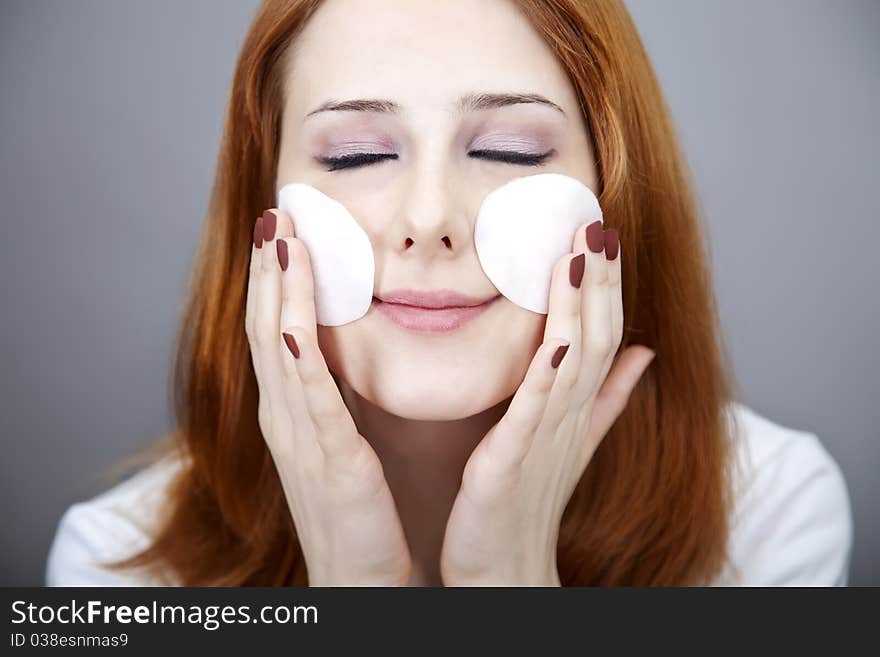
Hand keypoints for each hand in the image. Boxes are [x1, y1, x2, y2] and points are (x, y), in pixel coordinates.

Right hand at [245, 210, 411, 585]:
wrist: (360, 577)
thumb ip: (338, 396)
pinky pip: (309, 397)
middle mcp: (284, 416)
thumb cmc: (357, 510)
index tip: (284, 230)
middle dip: (270, 269)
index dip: (277, 279)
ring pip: (278, 349)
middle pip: (266, 326)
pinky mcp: (326, 460)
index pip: (275, 330)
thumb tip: (346, 350)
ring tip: (281, 238)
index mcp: (291, 411)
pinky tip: (295, 319)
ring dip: (278, 292)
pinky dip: (298, 352)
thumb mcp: (343, 440)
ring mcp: (298, 437)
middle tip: (274, 214)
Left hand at [440, 222, 654, 585]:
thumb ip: (606, 396)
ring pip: (575, 360)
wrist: (504, 567)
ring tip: (581, 253)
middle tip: (598, 223)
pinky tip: (556, 335)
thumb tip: (643, 352)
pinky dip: (549, 371)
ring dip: (580, 306)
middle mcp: (571, 414)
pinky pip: (537, 408)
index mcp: (577, 406)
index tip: (602, 232)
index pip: (601, 332)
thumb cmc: (529, 501)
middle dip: (600, 279)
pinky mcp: (515, 458)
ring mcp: (548, 436)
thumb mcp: (572, 439)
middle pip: (595, 335)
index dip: (606, 284)